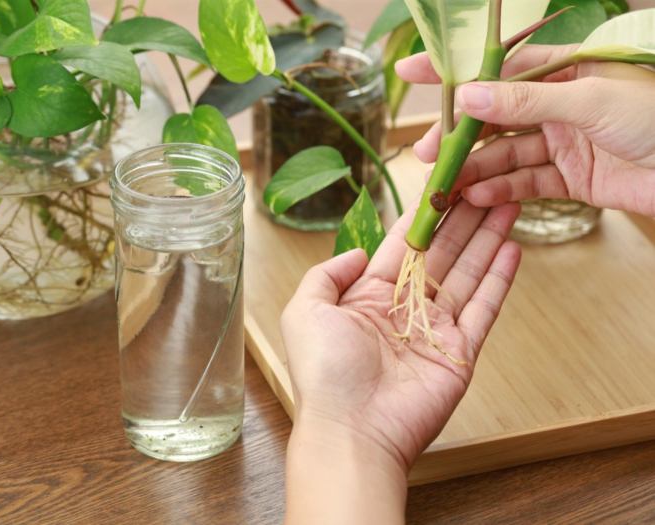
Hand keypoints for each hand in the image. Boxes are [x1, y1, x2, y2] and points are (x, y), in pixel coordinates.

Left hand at [281, 201, 520, 524]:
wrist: (353, 430)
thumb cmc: (324, 373)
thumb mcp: (306, 310)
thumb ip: (327, 274)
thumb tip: (360, 251)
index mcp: (369, 296)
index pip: (404, 245)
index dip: (424, 214)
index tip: (443, 184)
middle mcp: (404, 308)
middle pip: (441, 253)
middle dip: (463, 218)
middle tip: (484, 183)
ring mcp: (435, 329)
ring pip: (467, 273)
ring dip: (486, 238)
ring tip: (507, 202)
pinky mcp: (461, 351)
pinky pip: (484, 308)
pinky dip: (499, 278)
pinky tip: (510, 247)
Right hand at [396, 45, 654, 216]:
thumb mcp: (589, 100)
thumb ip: (527, 100)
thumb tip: (468, 94)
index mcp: (566, 71)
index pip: (499, 67)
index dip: (455, 70)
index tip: (413, 72)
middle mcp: (559, 105)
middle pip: (496, 118)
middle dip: (460, 135)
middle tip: (428, 151)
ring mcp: (563, 142)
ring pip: (507, 154)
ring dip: (476, 169)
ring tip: (447, 184)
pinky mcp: (570, 178)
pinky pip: (527, 182)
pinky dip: (502, 191)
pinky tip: (478, 197)